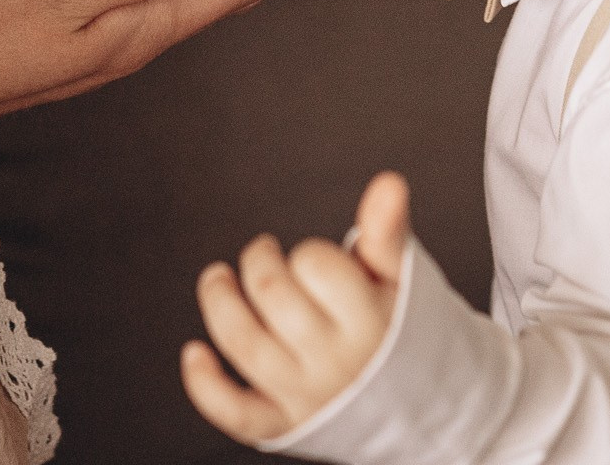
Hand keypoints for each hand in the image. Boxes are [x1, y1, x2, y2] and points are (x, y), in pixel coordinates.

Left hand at [182, 172, 412, 442]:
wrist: (417, 408)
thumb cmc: (401, 330)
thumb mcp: (399, 280)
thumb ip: (386, 231)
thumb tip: (388, 183)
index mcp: (370, 322)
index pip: (316, 266)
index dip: (309, 254)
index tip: (314, 261)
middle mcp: (336, 362)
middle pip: (273, 297)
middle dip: (259, 263)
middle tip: (263, 253)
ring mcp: (306, 396)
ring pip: (245, 345)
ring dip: (219, 303)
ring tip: (216, 278)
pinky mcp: (282, 425)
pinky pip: (235, 413)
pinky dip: (205, 385)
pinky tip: (193, 353)